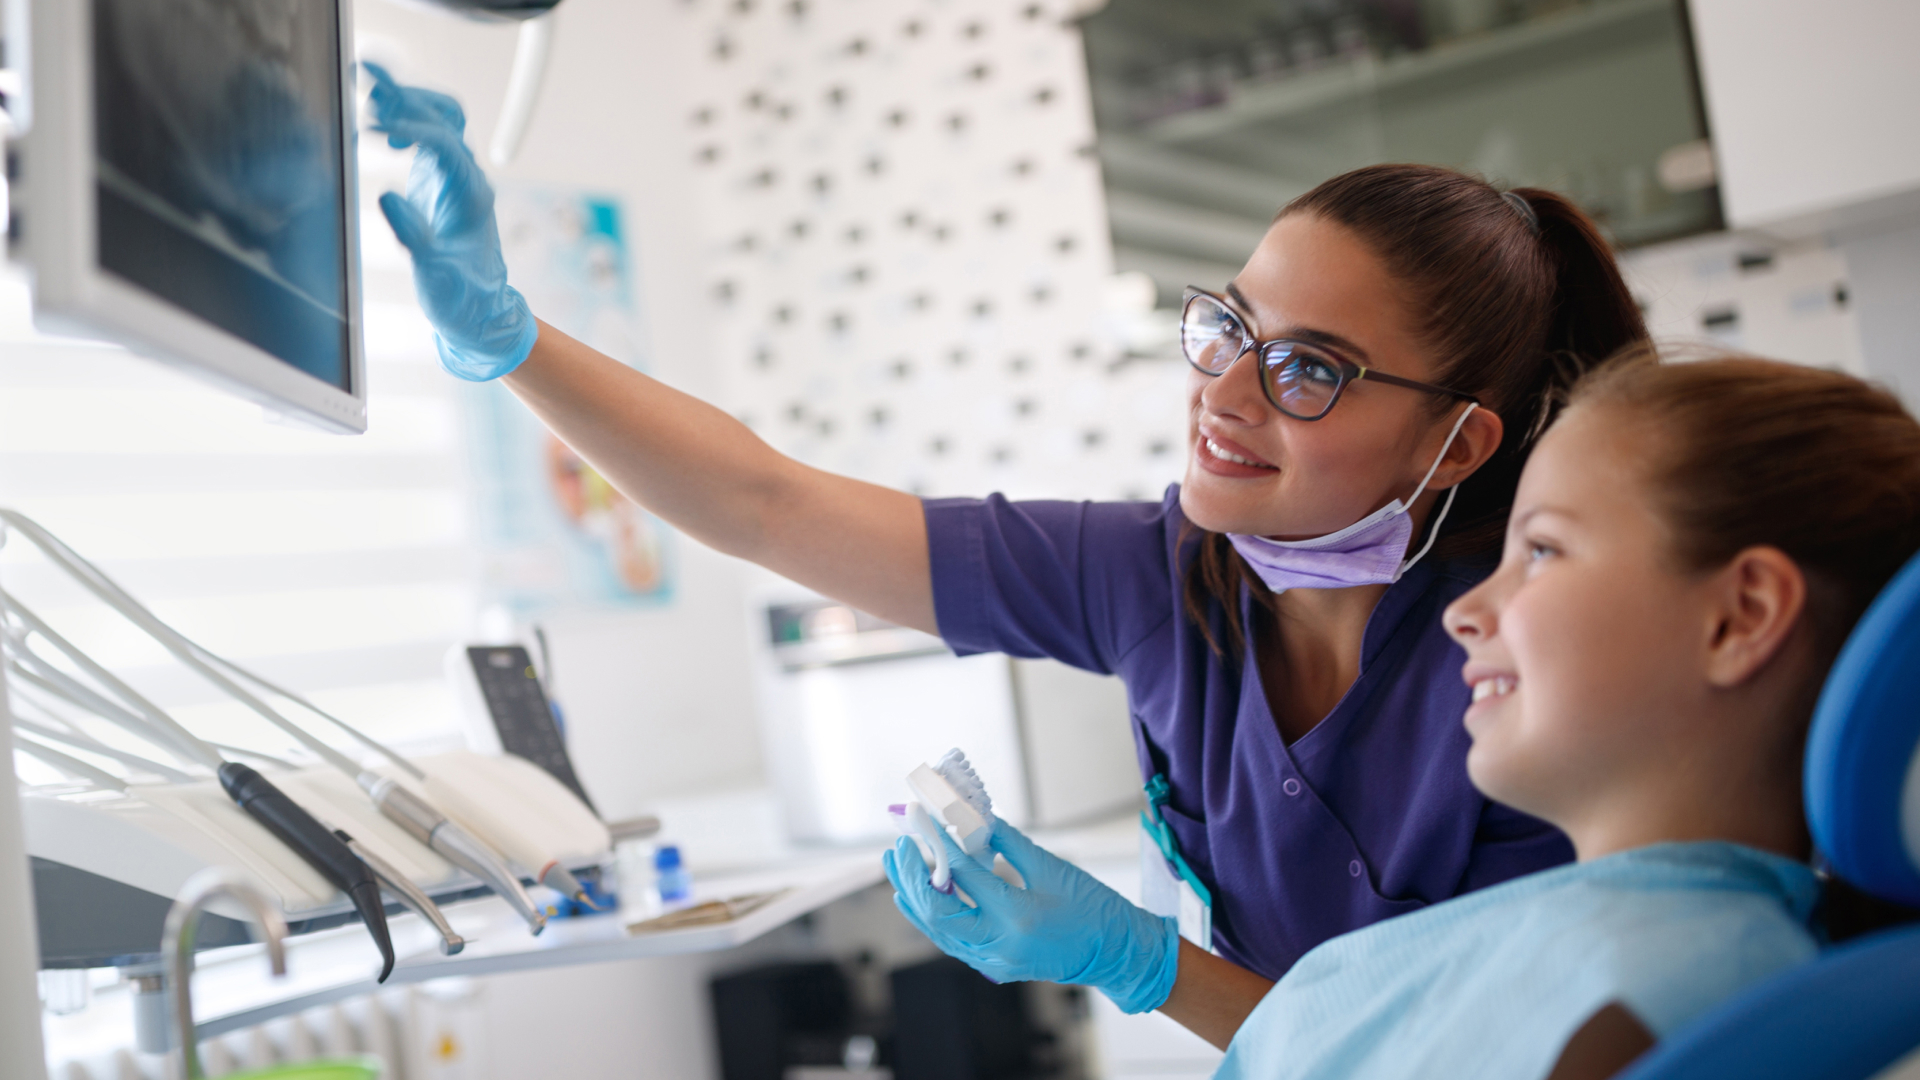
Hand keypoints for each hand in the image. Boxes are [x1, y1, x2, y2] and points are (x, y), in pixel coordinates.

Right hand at [363, 62, 537, 380]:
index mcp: (471, 194)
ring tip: (368, 88)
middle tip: (365, 74)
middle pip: (444, 116)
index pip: (442, 142)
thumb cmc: (461, 297)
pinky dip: (403, 122)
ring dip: (406, 99)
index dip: (407, 127)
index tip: (368, 126)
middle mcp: (467, 178)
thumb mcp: (434, 274)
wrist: (478, 313)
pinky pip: (426, 137)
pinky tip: (378, 132)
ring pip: (438, 119)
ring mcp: (454, 177)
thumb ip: (412, 236)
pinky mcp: (439, 182)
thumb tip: (386, 197)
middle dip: (407, 92)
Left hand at [884, 817, 1179, 1014]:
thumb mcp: (1053, 868)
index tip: (925, 821)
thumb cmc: (1095, 909)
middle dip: (913, 877)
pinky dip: (931, 916)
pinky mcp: (995, 966)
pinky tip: (914, 897)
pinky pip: (952, 941)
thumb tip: (974, 818)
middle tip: (899, 844)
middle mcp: (1001, 946)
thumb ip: (1009, 843)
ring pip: (939, 931)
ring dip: (913, 896)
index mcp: (1019, 917)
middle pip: (938, 913)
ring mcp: (995, 962)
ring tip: (895, 865)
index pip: (965, 878)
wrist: (1118, 954)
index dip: (940, 846)